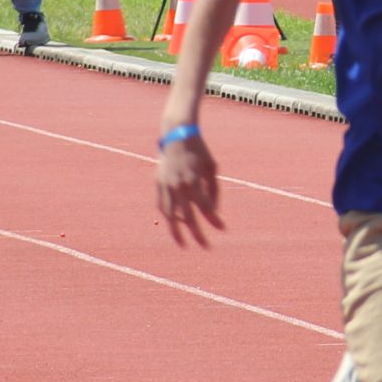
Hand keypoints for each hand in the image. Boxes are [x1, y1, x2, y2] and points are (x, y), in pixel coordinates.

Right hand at [156, 133, 222, 247]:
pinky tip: (174, 223)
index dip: (215, 220)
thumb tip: (213, 210)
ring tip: (183, 243)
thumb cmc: (199, 151)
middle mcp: (179, 186)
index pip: (206, 208)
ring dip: (177, 231)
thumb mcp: (212, 168)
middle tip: (206, 246)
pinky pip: (162, 205)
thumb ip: (214, 190)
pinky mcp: (158, 183)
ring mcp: (166, 185)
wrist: (177, 135)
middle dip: (198, 234)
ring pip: (170, 215)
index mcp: (194, 181)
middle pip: (188, 218)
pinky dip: (167, 215)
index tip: (223, 229)